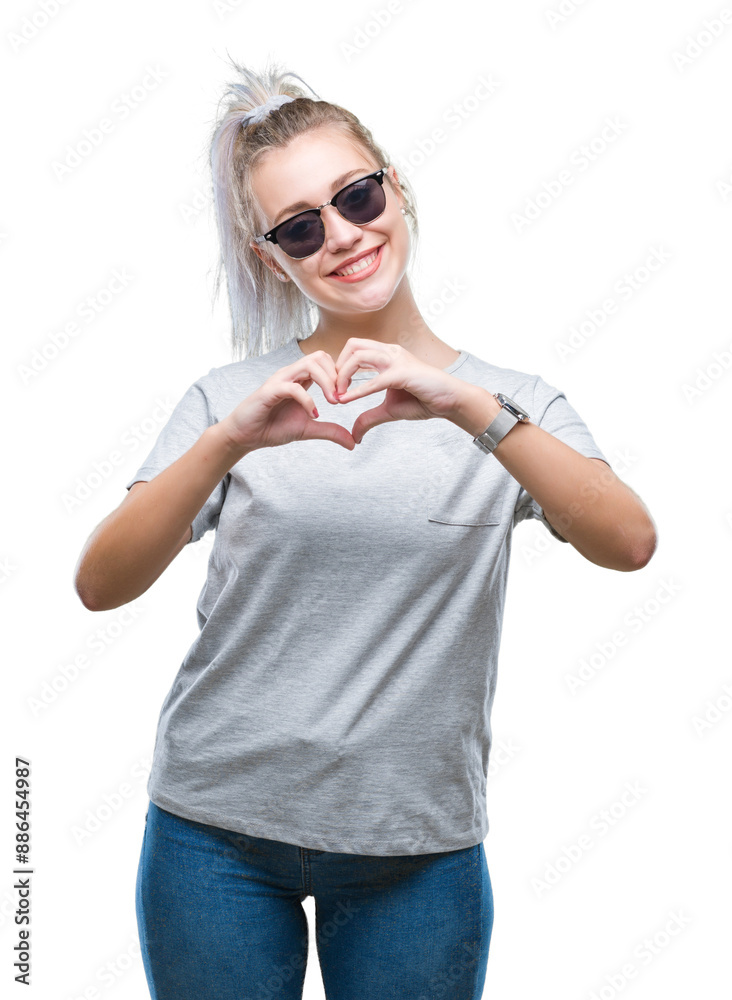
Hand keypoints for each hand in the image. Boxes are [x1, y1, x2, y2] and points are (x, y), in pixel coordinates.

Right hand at [220, 351, 355, 451]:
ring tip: (333, 402)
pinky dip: (308, 400)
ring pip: (308, 364)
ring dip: (326, 382)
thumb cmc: (273, 427)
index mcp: (300, 379)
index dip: (340, 375)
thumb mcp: (309, 430)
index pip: (325, 361)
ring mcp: (280, 380)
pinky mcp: (269, 391)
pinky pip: (293, 387)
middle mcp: (290, 374)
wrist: (246, 436)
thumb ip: (330, 432)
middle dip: (336, 375)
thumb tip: (353, 443)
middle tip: (341, 398)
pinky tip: (314, 415)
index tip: (346, 396)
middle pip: (320, 356)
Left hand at [331, 338, 463, 443]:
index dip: (340, 366)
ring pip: (358, 357)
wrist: (449, 401)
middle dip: (337, 367)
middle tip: (332, 389)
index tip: (335, 388)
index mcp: (386, 355)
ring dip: (342, 376)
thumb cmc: (423, 400)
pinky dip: (357, 391)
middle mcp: (390, 352)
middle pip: (352, 345)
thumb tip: (354, 435)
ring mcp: (397, 360)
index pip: (354, 349)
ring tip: (337, 395)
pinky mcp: (403, 374)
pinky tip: (345, 401)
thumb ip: (369, 418)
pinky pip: (374, 381)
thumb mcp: (389, 410)